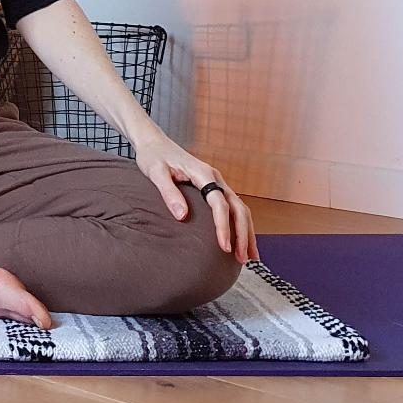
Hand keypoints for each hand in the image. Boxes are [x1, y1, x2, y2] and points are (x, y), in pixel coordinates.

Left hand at [134, 136, 256, 264]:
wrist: (154, 143)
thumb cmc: (153, 157)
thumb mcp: (156, 173)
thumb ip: (169, 193)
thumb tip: (182, 216)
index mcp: (203, 173)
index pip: (220, 203)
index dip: (224, 226)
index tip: (224, 246)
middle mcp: (215, 177)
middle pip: (238, 207)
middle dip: (243, 234)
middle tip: (241, 258)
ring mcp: (216, 182)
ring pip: (240, 208)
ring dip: (246, 232)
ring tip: (248, 256)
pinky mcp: (213, 187)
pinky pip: (232, 207)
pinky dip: (240, 224)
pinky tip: (241, 240)